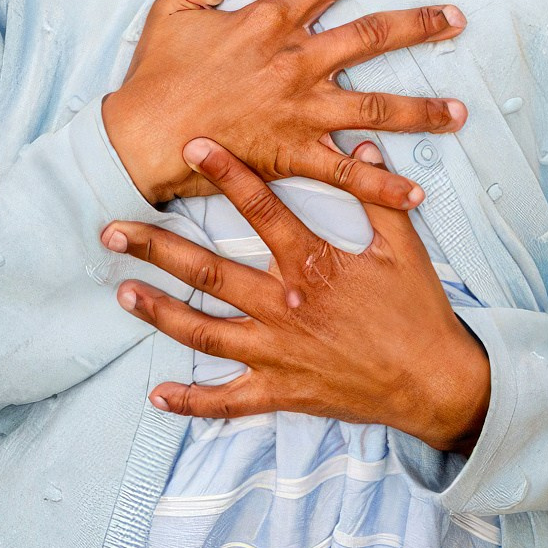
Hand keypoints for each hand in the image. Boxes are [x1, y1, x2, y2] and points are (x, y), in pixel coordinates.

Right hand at [101, 0, 466, 210]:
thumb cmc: (155, 73)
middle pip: (372, 37)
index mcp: (268, 21)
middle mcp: (296, 62)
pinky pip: (349, 175)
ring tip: (460, 111)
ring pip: (377, 106)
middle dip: (420, 25)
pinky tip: (416, 194)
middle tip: (456, 20)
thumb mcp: (173, 4)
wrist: (142, 137)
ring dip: (423, 109)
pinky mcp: (294, 155)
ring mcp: (301, 110)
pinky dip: (384, 187)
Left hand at [102, 138, 491, 453]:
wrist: (435, 383)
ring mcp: (277, 352)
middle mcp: (284, 306)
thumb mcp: (403, 248)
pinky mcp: (281, 391)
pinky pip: (228, 401)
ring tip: (122, 292)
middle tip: (111, 229)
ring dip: (159, 311)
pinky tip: (158, 396)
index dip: (225, 172)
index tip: (191, 144)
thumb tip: (363, 147)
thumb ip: (378, 197)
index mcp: (312, 264)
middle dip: (156, 247)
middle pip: (208, 270)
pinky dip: (192, 402)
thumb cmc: (418, 312)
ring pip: (204, 331)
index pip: (260, 207)